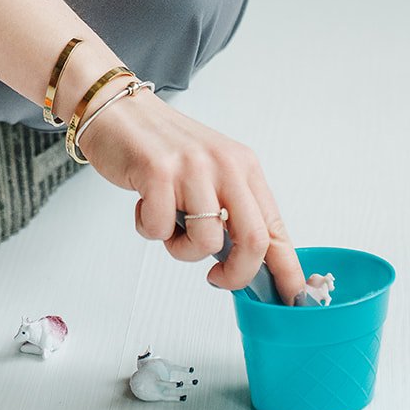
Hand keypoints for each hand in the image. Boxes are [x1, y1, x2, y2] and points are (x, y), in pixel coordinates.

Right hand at [78, 85, 306, 304]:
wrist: (118, 109)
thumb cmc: (162, 147)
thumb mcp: (210, 172)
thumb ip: (230, 210)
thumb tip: (249, 264)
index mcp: (243, 166)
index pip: (276, 228)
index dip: (286, 270)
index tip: (290, 299)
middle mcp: (224, 163)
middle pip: (254, 240)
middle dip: (236, 275)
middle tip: (217, 279)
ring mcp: (192, 167)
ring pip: (206, 242)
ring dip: (181, 248)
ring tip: (167, 224)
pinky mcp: (158, 171)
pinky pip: (161, 230)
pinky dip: (149, 228)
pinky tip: (144, 204)